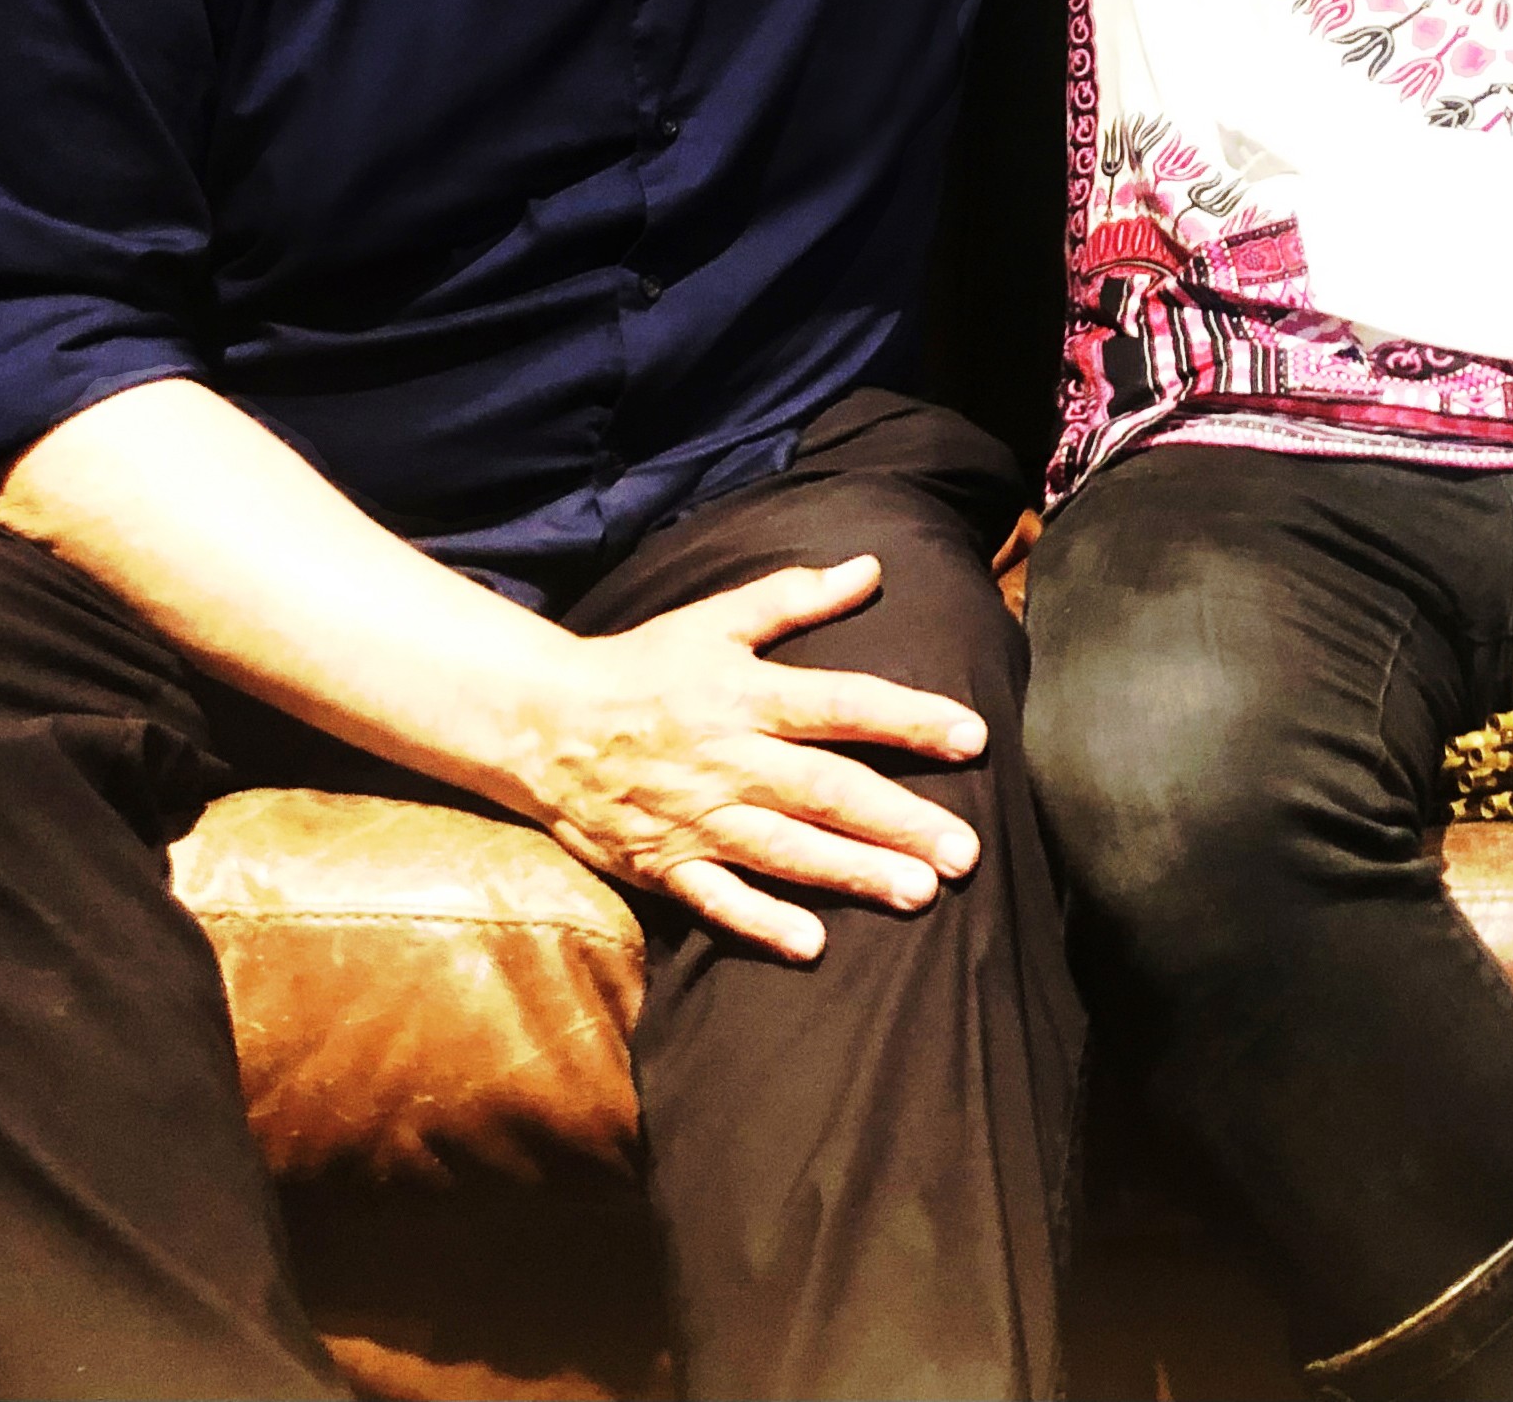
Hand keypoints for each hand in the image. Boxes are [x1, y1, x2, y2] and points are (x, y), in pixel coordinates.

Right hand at [507, 557, 988, 962]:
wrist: (541, 722)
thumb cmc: (641, 665)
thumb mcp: (715, 619)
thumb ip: (794, 597)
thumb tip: (870, 567)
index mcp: (746, 696)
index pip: (842, 705)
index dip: (908, 719)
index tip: (972, 737)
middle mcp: (729, 760)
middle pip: (825, 790)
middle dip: (898, 820)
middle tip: (966, 850)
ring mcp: (696, 818)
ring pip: (785, 851)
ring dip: (853, 874)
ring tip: (919, 894)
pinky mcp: (663, 864)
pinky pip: (718, 900)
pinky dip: (761, 923)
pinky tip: (812, 945)